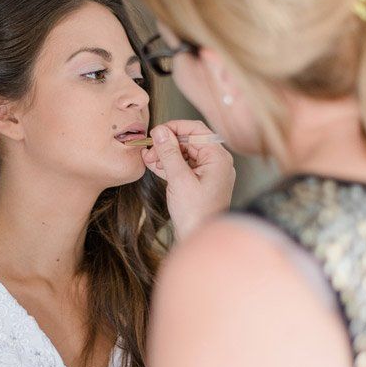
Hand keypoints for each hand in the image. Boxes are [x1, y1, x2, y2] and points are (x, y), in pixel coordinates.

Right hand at [142, 119, 234, 239]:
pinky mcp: (201, 182)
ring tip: (148, 158)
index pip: (196, 130)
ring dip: (165, 154)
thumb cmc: (196, 214)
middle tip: (149, 149)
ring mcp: (209, 173)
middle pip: (189, 141)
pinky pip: (184, 166)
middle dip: (167, 144)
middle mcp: (216, 162)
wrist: (200, 238)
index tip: (156, 132)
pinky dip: (170, 165)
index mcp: (218, 158)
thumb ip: (169, 153)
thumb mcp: (179, 180)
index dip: (174, 128)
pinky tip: (154, 165)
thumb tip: (160, 132)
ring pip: (185, 154)